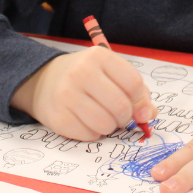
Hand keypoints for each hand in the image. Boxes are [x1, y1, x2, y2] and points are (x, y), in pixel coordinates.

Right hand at [10, 46, 157, 140]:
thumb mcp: (110, 72)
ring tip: (103, 117)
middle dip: (125, 117)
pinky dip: (94, 132)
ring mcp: (66, 95)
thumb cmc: (86, 77)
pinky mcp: (58, 118)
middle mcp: (81, 72)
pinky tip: (87, 121)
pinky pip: (90, 135)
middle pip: (121, 106)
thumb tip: (149, 114)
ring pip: (106, 124)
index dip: (141, 101)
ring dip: (110, 126)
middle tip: (119, 115)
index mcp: (99, 56)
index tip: (139, 109)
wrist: (44, 81)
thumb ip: (136, 91)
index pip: (133, 83)